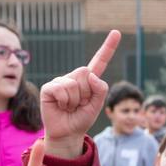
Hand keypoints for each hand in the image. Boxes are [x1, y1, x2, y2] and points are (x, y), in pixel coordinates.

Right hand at [39, 29, 120, 158]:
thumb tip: (92, 75)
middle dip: (86, 93)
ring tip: (69, 107)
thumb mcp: (97, 106)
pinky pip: (61, 89)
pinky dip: (64, 101)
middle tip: (79, 104)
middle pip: (86, 73)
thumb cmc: (82, 119)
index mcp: (89, 80)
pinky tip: (60, 106)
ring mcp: (61, 81)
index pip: (99, 61)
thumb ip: (100, 90)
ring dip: (75, 100)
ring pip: (74, 84)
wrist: (67, 133)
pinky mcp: (49, 87)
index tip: (116, 32)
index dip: (108, 47)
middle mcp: (74, 77)